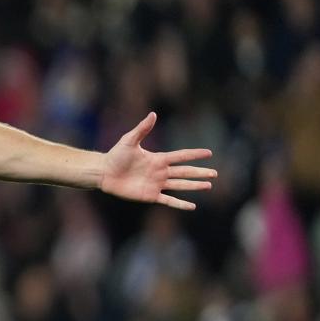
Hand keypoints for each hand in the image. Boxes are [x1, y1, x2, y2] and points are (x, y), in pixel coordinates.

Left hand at [100, 112, 216, 209]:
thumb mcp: (129, 140)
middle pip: (185, 172)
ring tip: (208, 185)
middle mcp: (160, 172)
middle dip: (200, 172)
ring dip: (194, 186)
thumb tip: (153, 114)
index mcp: (158, 159)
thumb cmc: (116, 155)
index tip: (209, 153)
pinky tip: (192, 206)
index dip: (195, 154)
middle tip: (215, 173)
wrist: (104, 172)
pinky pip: (169, 200)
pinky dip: (180, 204)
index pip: (181, 156)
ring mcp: (157, 184)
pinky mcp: (151, 195)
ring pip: (180, 186)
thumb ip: (142, 129)